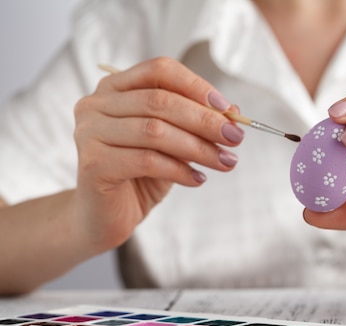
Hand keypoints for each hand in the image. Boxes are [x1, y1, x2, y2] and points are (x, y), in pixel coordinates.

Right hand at [72, 57, 243, 251]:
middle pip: (160, 101)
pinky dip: (180, 170)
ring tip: (225, 162)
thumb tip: (233, 112)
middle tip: (235, 138)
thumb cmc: (140, 175)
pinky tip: (198, 179)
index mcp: (115, 88)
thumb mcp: (173, 144)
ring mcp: (90, 133)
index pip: (160, 70)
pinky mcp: (93, 164)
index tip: (228, 109)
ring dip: (199, 147)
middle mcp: (96, 105)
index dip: (197, 86)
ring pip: (155, 131)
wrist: (105, 216)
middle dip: (205, 120)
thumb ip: (195, 124)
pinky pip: (146, 161)